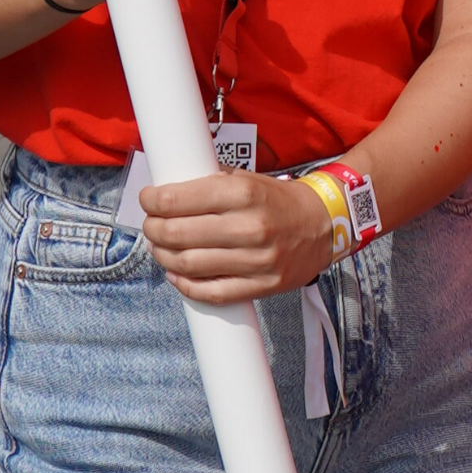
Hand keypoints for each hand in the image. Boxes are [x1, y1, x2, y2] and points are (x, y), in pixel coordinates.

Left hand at [137, 170, 337, 303]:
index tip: (147, 200)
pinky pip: (211, 292)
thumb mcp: (248, 179)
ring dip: (164, 257)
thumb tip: (167, 190)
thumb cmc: (279, 200)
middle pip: (178, 234)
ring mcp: (256, 260)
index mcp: (245, 193)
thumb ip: (211, 184)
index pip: (180, 200)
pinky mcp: (261, 285)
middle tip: (150, 225)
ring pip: (189, 265)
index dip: (153, 201)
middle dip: (154, 229)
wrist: (325, 224)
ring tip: (160, 248)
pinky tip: (177, 274)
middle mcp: (250, 226)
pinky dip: (185, 286)